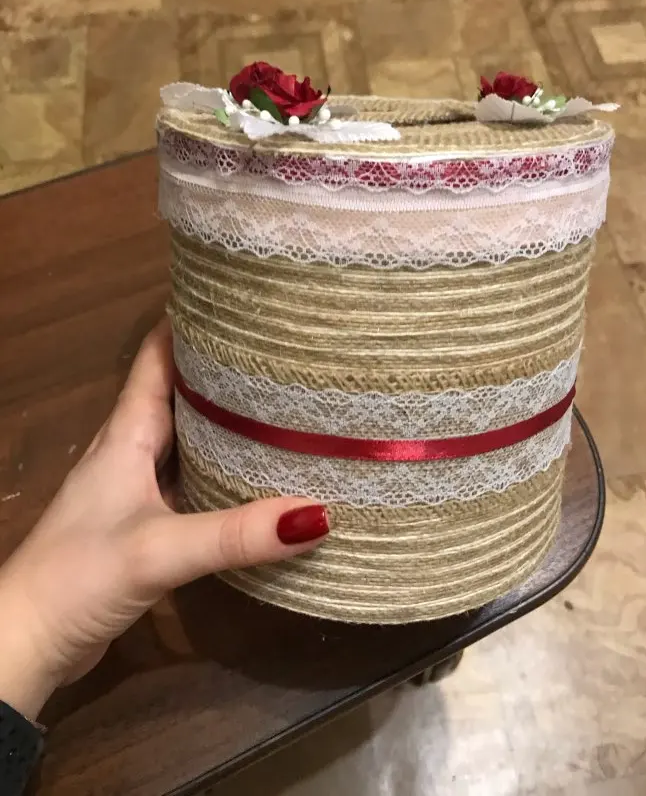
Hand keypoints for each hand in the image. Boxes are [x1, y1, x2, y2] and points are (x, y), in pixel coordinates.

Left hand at [0, 320, 328, 720]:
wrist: (27, 642)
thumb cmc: (79, 575)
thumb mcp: (160, 549)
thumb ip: (235, 534)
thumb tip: (320, 514)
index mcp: (126, 435)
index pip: (157, 357)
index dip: (192, 322)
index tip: (243, 300)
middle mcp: (131, 451)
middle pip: (180, 393)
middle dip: (225, 368)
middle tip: (283, 350)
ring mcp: (135, 488)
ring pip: (188, 437)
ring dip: (226, 419)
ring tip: (283, 401)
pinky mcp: (144, 525)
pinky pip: (191, 479)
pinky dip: (223, 467)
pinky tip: (257, 475)